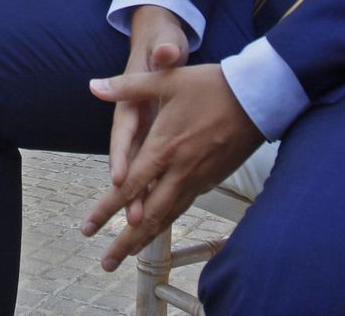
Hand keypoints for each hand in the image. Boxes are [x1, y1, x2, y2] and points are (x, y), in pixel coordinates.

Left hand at [81, 62, 262, 272]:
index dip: (105, 210)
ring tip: (128, 255)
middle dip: (125, 242)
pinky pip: (184, 206)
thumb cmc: (212, 86)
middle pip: (147, 215)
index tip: (87, 228)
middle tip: (106, 264)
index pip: (128, 187)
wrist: (257, 97)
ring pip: (168, 215)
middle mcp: (179, 170)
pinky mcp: (212, 178)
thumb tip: (93, 86)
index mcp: (163, 148)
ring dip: (146, 237)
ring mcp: (198, 177)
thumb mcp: (166, 81)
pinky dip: (168, 221)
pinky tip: (159, 226)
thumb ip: (127, 86)